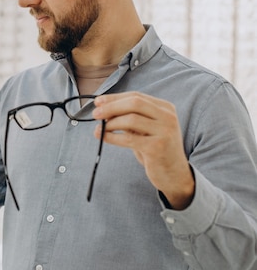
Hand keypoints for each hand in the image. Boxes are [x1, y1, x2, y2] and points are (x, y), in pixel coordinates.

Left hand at [92, 92, 194, 209]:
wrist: (174, 174)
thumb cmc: (155, 148)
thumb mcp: (144, 128)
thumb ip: (129, 117)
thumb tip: (102, 109)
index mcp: (165, 108)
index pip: (136, 96)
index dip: (114, 98)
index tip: (97, 101)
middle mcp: (168, 117)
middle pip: (134, 103)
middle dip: (111, 107)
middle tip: (95, 114)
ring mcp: (165, 132)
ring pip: (131, 119)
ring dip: (111, 123)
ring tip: (100, 128)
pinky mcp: (157, 147)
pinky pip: (128, 138)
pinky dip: (112, 136)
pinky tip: (103, 137)